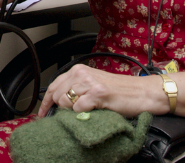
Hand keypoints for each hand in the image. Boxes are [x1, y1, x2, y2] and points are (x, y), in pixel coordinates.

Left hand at [38, 64, 158, 117]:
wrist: (142, 92)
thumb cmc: (119, 91)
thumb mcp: (93, 84)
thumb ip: (76, 88)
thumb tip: (58, 101)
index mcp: (78, 70)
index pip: (53, 85)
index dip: (46, 101)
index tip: (42, 113)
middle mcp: (81, 73)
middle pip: (57, 95)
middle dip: (62, 108)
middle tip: (74, 113)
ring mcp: (89, 82)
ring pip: (65, 101)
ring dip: (73, 111)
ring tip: (88, 110)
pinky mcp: (98, 93)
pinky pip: (79, 108)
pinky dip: (83, 113)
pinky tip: (93, 111)